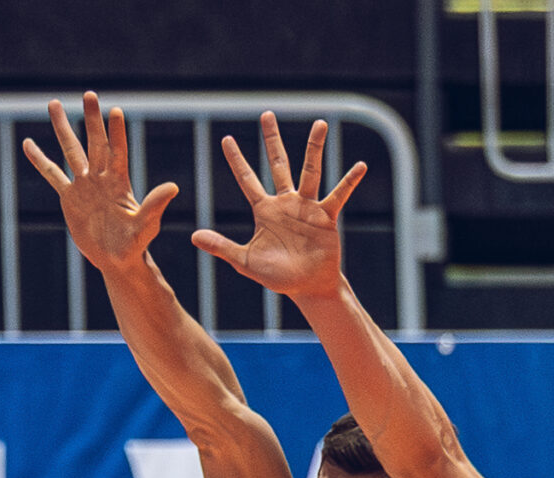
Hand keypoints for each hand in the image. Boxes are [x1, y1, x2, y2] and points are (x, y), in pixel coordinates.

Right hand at [23, 92, 180, 276]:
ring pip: (71, 150)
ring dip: (63, 128)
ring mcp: (84, 185)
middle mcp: (101, 177)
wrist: (117, 258)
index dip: (116, 133)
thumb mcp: (146, 225)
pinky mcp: (69, 197)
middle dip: (91, 119)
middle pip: (95, 143)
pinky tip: (28, 144)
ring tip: (53, 103)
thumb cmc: (136, 243)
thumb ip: (155, 205)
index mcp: (119, 182)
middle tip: (89, 94)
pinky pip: (52, 174)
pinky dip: (40, 160)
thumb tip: (173, 187)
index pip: (118, 152)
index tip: (115, 111)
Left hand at [192, 112, 365, 299]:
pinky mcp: (326, 216)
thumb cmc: (276, 276)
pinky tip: (360, 166)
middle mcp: (285, 202)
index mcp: (264, 211)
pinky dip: (349, 181)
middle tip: (267, 115)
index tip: (226, 139)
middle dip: (271, 140)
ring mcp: (307, 206)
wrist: (306, 286)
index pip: (247, 180)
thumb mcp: (245, 261)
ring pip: (310, 171)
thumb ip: (221, 247)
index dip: (237, 160)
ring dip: (314, 148)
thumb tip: (194, 236)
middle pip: (278, 164)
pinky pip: (338, 195)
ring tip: (319, 124)